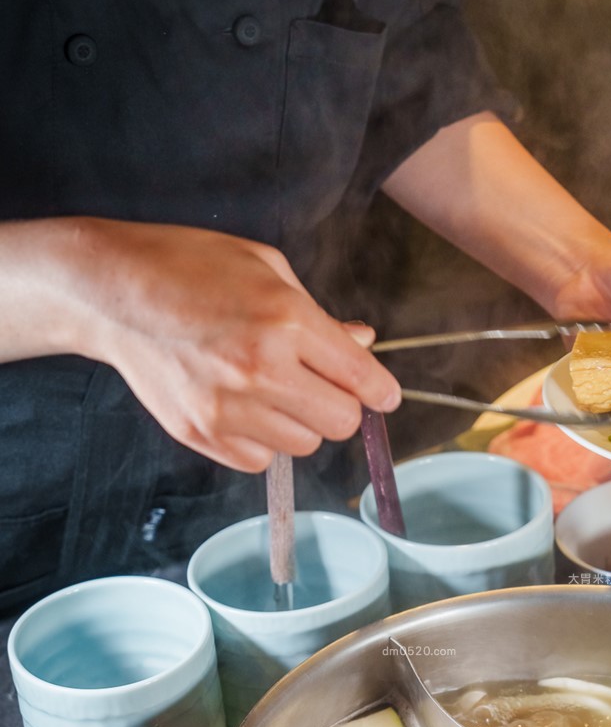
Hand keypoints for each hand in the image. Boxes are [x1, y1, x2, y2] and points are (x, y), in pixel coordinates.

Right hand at [72, 220, 399, 472]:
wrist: (111, 291)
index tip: (383, 396)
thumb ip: (320, 316)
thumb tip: (362, 345)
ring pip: (304, 445)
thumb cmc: (190, 267)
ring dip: (299, 422)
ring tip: (269, 388)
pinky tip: (241, 404)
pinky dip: (261, 440)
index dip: (381, 391)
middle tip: (317, 384)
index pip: (361, 379)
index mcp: (286, 320)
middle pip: (340, 423)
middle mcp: (260, 369)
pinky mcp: (200, 432)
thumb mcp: (267, 268)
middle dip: (339, 405)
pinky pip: (260, 460)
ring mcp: (227, 407)